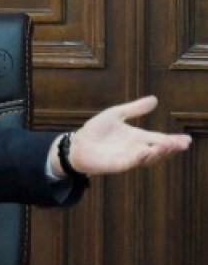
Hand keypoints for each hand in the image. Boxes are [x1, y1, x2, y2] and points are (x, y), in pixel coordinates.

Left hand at [49, 96, 191, 177]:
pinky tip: (144, 151)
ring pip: (147, 158)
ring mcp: (126, 158)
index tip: (187, 139)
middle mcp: (135, 149)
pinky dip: (137, 158)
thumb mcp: (116, 114)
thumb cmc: (96, 130)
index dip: (173, 140)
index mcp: (137, 137)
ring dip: (157, 153)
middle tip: (182, 144)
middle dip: (170, 148)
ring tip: (168, 145)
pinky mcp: (115, 165)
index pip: (159, 138)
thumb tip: (154, 99)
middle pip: (157, 150)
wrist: (77, 143)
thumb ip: (135, 108)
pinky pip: (129, 163)